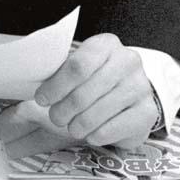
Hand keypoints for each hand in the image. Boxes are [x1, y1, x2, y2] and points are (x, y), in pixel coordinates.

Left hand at [30, 33, 157, 148]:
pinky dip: (95, 135)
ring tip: (71, 127)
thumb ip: (58, 77)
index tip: (42, 99)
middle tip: (55, 117)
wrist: (132, 97)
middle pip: (84, 92)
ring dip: (76, 125)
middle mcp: (128, 61)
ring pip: (96, 113)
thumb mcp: (79, 70)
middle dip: (63, 109)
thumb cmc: (97, 81)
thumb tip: (32, 99)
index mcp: (106, 45)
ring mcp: (141, 87)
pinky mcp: (147, 112)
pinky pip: (111, 129)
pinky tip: (90, 133)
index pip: (78, 66)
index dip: (56, 86)